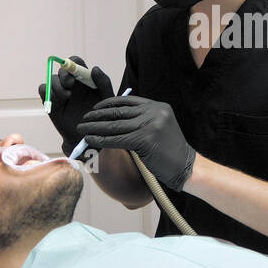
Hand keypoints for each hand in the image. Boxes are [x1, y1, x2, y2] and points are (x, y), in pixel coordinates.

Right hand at [37, 56, 114, 154]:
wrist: (88, 136)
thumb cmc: (100, 116)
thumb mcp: (107, 99)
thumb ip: (103, 82)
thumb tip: (94, 68)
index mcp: (84, 79)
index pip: (75, 63)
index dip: (72, 63)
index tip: (76, 74)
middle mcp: (71, 83)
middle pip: (62, 70)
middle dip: (64, 75)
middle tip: (70, 85)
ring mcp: (60, 92)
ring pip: (51, 78)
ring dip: (57, 85)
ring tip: (66, 96)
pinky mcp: (51, 101)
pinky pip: (43, 89)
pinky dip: (46, 92)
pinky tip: (56, 101)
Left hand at [77, 95, 195, 190]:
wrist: (185, 166)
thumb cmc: (169, 150)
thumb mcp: (159, 127)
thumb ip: (141, 120)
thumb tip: (112, 119)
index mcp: (157, 106)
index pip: (127, 101)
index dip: (108, 103)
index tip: (95, 108)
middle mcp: (154, 112)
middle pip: (119, 112)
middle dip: (98, 115)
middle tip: (84, 119)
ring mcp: (150, 124)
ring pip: (115, 125)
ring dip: (95, 127)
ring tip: (82, 129)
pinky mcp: (145, 139)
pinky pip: (117, 139)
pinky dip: (101, 140)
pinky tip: (90, 140)